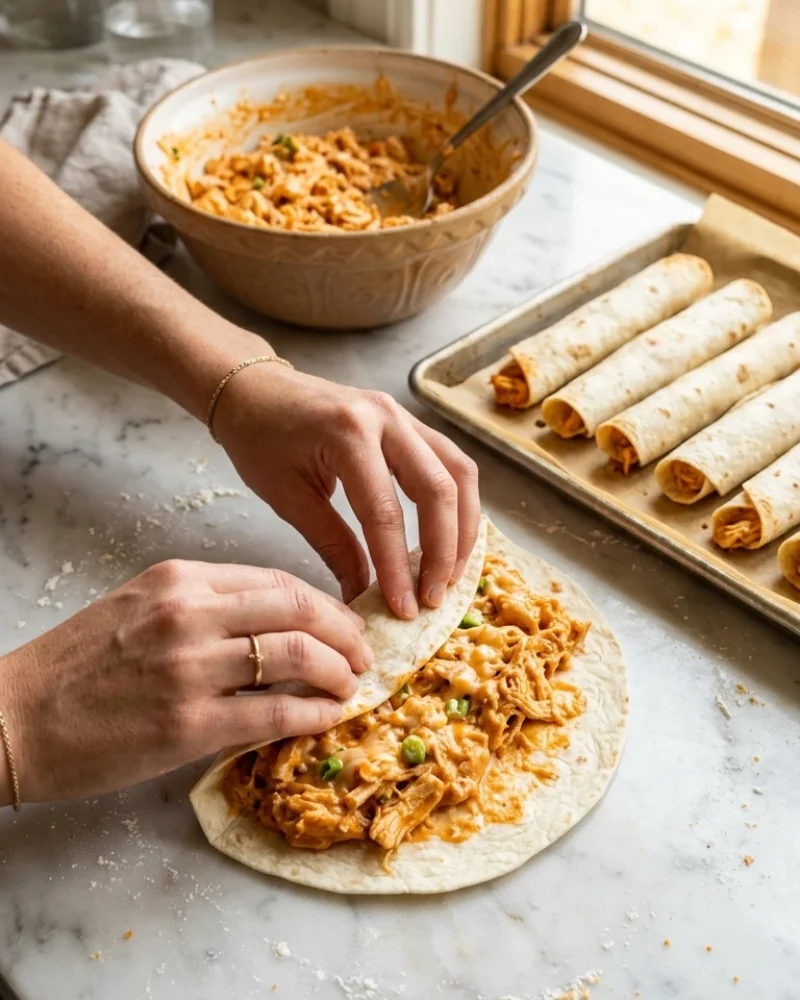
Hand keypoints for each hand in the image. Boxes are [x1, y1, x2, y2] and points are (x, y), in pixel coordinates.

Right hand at [0, 560, 370, 804]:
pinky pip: (274, 712)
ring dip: (338, 671)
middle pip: (298, 608)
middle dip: (345, 630)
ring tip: (351, 685)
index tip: (343, 621)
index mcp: (179, 579)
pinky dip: (313, 713)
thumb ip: (204, 606)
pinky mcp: (188, 724)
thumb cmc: (75, 665)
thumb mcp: (138, 607)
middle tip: (364, 652)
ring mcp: (191, 668)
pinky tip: (328, 717)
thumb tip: (274, 623)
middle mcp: (190, 614)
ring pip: (296, 655)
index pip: (276, 579)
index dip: (323, 602)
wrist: (14, 718)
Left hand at [213, 365, 480, 617]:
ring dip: (463, 528)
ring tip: (452, 573)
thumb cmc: (260, 439)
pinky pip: (451, 462)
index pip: (385, 513)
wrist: (255, 389)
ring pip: (459, 473)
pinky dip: (458, 503)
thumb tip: (362, 595)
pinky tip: (452, 537)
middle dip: (443, 552)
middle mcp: (386, 418)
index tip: (404, 609)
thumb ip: (333, 545)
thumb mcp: (287, 498)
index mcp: (348, 434)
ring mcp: (404, 415)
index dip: (397, 567)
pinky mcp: (410, 422)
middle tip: (434, 597)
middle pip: (438, 490)